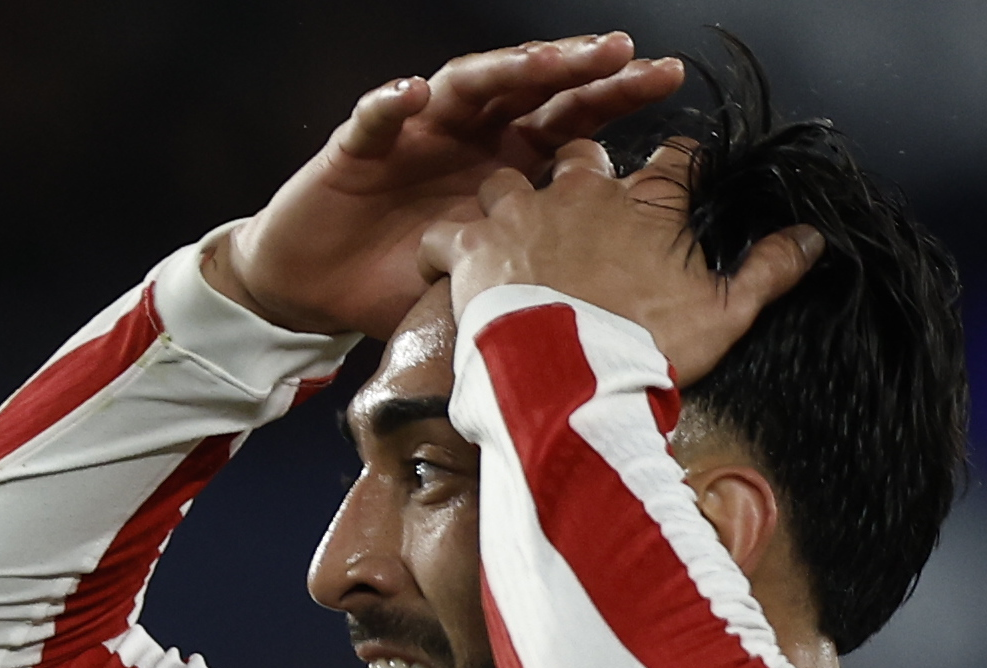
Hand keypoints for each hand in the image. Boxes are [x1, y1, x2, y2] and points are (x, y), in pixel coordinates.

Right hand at [208, 34, 685, 339]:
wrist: (320, 291)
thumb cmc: (405, 283)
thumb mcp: (492, 285)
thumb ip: (546, 271)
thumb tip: (631, 293)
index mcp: (510, 163)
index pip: (571, 119)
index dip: (615, 97)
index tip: (666, 82)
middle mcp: (472, 136)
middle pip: (534, 88)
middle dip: (577, 67)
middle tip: (624, 54)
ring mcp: (419, 133)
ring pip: (467, 85)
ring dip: (505, 69)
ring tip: (544, 60)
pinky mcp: (360, 146)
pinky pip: (375, 117)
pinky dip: (392, 104)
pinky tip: (413, 95)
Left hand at [420, 139, 823, 385]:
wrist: (576, 388)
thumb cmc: (649, 351)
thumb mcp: (725, 314)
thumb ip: (769, 270)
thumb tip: (814, 239)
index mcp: (647, 201)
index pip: (674, 158)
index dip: (677, 169)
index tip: (676, 188)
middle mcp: (583, 191)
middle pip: (580, 154)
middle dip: (578, 177)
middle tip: (575, 223)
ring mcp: (524, 213)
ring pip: (505, 180)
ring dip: (506, 207)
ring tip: (507, 245)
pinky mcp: (474, 247)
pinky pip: (445, 234)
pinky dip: (445, 252)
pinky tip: (450, 275)